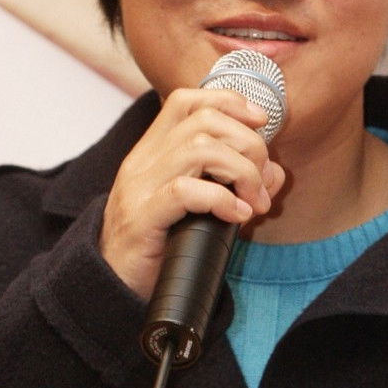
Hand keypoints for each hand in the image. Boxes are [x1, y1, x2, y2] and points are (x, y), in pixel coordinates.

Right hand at [99, 88, 284, 299]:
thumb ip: (236, 184)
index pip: (187, 101)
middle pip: (205, 122)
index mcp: (152, 150)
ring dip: (242, 172)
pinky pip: (187, 191)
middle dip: (248, 145)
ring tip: (254, 202)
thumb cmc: (160, 244)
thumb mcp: (199, 206)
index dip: (228, 101)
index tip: (261, 121)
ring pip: (200, 149)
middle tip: (262, 182)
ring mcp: (139, 187)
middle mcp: (143, 161)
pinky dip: (223, 199)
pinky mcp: (142, 218)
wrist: (112, 286)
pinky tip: (238, 216)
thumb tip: (275, 173)